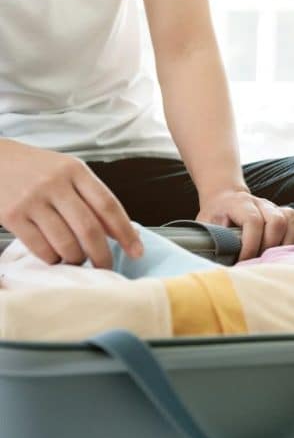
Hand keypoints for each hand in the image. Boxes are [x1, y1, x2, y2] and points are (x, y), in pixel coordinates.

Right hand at [0, 140, 142, 267]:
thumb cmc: (38, 170)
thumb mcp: (68, 173)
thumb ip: (93, 198)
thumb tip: (123, 232)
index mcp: (76, 170)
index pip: (108, 205)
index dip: (126, 232)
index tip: (137, 252)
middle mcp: (55, 183)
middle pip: (89, 229)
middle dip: (102, 255)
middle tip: (107, 267)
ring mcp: (31, 200)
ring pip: (65, 242)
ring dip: (77, 258)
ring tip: (78, 259)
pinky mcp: (11, 215)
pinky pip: (40, 248)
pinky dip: (53, 258)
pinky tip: (56, 256)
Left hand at [197, 189, 293, 259]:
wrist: (224, 198)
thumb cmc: (216, 216)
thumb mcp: (206, 225)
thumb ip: (212, 237)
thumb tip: (216, 258)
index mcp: (239, 204)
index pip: (253, 221)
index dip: (251, 243)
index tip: (244, 260)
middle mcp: (261, 204)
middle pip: (276, 220)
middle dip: (270, 245)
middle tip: (261, 260)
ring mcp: (275, 207)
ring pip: (291, 218)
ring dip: (287, 241)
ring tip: (278, 257)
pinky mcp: (285, 213)